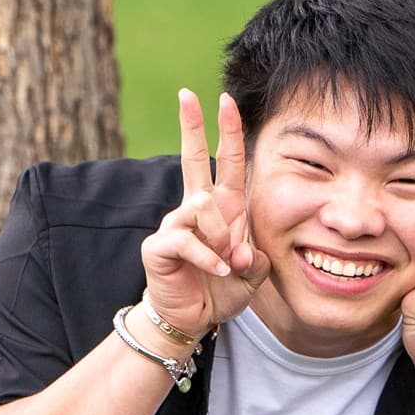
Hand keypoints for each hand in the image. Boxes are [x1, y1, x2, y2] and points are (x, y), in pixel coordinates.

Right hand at [140, 89, 270, 338]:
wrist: (191, 319)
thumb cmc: (220, 290)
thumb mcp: (251, 274)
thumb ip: (255, 257)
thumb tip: (241, 250)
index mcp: (222, 208)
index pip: (226, 162)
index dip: (227, 131)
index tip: (225, 100)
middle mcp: (195, 209)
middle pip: (193, 158)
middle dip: (192, 125)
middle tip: (187, 94)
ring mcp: (175, 224)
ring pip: (202, 206)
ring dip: (222, 236)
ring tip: (227, 262)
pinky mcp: (159, 245)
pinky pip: (187, 239)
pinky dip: (208, 257)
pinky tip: (219, 272)